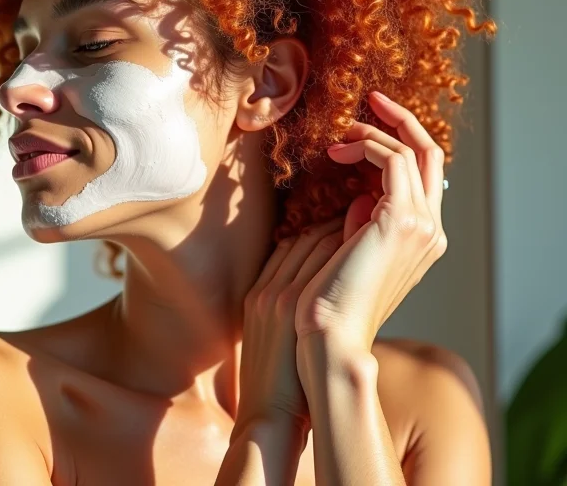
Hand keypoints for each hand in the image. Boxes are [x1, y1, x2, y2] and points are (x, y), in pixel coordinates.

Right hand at [235, 217, 344, 433]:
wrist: (267, 416)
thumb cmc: (279, 382)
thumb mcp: (274, 335)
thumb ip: (290, 304)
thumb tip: (318, 287)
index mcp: (259, 293)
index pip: (288, 245)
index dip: (316, 228)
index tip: (339, 222)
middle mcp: (266, 288)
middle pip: (299, 237)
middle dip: (330, 219)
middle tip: (359, 208)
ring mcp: (275, 294)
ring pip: (310, 241)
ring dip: (339, 227)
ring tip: (367, 218)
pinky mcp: (288, 306)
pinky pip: (316, 260)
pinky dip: (338, 244)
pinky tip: (362, 240)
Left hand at [294, 90, 447, 354]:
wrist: (330, 334)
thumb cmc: (331, 297)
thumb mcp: (351, 251)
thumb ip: (362, 222)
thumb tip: (358, 197)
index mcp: (422, 237)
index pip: (423, 174)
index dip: (399, 142)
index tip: (365, 124)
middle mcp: (430, 229)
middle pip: (430, 154)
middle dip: (400, 120)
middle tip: (370, 100)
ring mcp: (421, 225)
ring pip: (409, 152)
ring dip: (371, 134)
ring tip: (337, 139)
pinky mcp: (400, 219)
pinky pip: (391, 160)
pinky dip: (366, 146)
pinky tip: (337, 155)